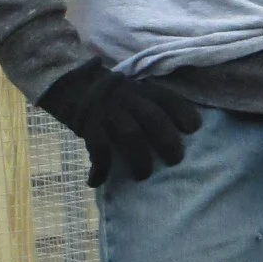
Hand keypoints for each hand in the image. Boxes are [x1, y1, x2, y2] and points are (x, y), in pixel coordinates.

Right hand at [38, 61, 201, 186]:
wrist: (68, 81)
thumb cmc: (106, 92)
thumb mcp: (129, 88)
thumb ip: (146, 102)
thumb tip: (172, 128)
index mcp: (139, 89)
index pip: (166, 98)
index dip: (183, 112)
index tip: (194, 128)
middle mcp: (126, 98)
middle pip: (153, 118)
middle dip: (168, 140)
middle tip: (176, 160)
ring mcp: (107, 111)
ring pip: (131, 135)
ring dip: (140, 158)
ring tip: (144, 175)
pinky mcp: (88, 125)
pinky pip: (99, 149)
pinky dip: (100, 168)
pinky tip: (97, 180)